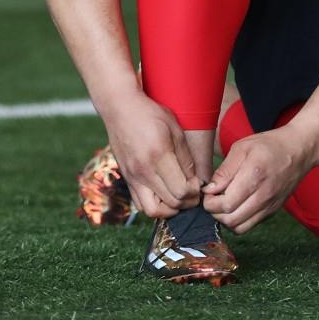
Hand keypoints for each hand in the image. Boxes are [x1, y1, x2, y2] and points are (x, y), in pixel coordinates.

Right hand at [102, 91, 199, 218]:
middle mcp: (143, 170)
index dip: (194, 192)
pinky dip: (155, 206)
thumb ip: (185, 158)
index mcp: (158, 155)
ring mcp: (133, 177)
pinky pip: (140, 204)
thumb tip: (195, 182)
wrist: (120, 108)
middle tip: (193, 192)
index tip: (198, 183)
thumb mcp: (175, 129)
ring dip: (170, 209)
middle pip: (171, 203)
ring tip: (178, 196)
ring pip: (153, 211)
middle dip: (187, 202)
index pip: (181, 190)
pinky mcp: (127, 179)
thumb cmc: (150, 114)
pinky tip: (163, 194)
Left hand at [201, 125, 312, 233]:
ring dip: (226, 219)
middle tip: (213, 198)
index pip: (226, 204)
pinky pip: (250, 225)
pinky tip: (235, 206)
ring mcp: (270, 206)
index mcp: (254, 176)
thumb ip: (225, 170)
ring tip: (223, 203)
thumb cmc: (268, 145)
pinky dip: (238, 221)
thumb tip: (210, 190)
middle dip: (215, 212)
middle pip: (231, 219)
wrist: (298, 150)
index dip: (210, 202)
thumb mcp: (242, 148)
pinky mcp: (273, 211)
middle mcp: (263, 195)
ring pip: (240, 227)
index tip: (207, 192)